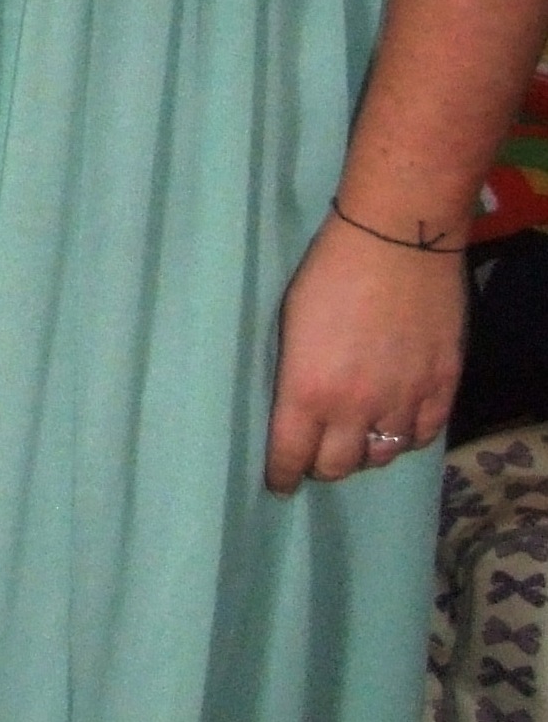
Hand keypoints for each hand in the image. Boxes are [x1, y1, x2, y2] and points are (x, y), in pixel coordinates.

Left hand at [264, 209, 464, 491]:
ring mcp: (404, 400)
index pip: (291, 457)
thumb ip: (294, 375)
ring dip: (365, 450)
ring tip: (357, 436)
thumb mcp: (290, 324)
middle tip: (317, 452)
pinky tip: (397, 424)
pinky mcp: (441, 387)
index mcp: (308, 390)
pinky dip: (406, 437)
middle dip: (322, 465)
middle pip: (337, 467)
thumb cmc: (329, 269)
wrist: (397, 238)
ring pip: (382, 456)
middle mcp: (356, 407)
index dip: (283, 476)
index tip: (280, 483)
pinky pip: (422, 436)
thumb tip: (294, 408)